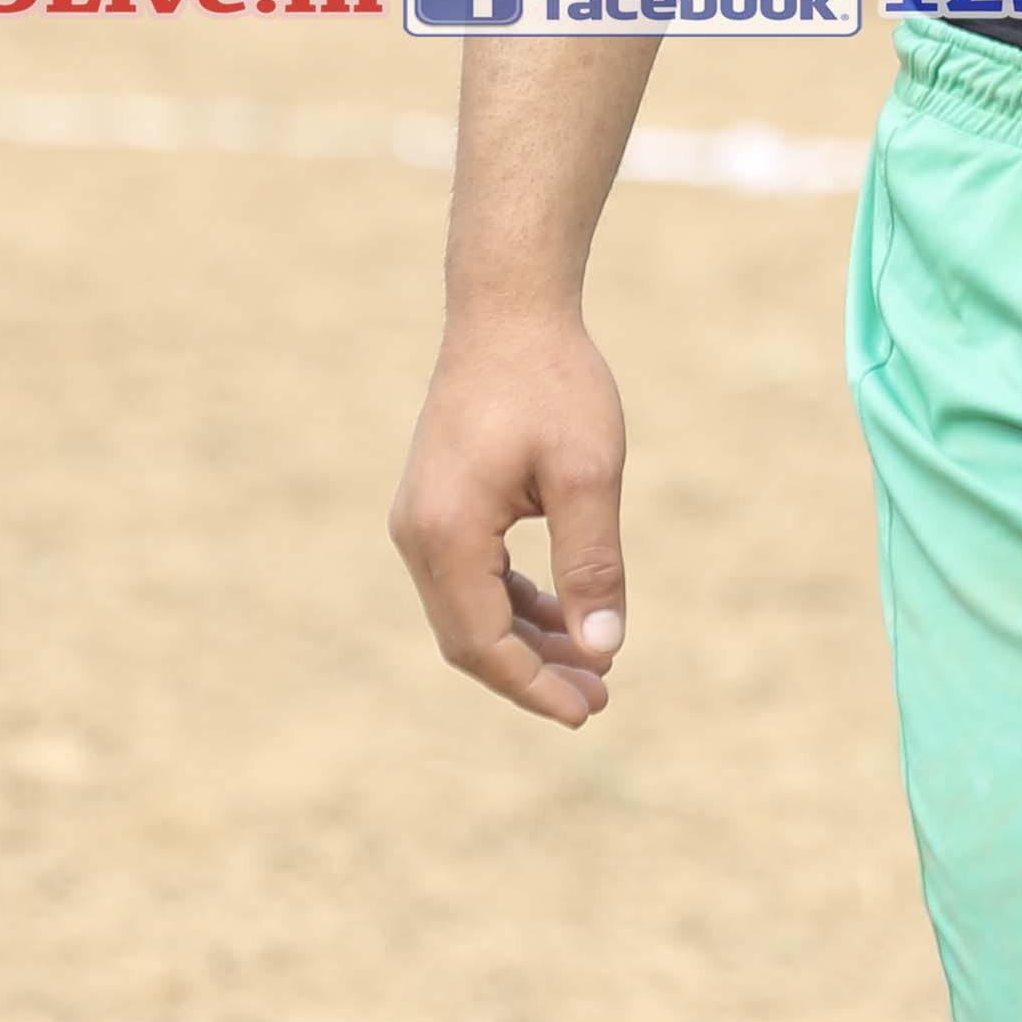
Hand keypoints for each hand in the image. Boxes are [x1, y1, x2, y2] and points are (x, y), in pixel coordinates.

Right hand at [389, 301, 632, 724]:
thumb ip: (593, 564)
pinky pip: (468, 579)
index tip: (589, 711)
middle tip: (599, 699)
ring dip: (526, 642)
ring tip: (592, 663)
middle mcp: (417, 534)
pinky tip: (563, 614)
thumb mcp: (587, 473)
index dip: (534, 687)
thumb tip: (604, 648)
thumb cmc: (552, 382)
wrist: (508, 310)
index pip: (482, 642)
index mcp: (446, 533)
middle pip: (468, 638)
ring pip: (468, 612)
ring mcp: (420, 520)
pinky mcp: (436, 506)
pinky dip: (513, 604)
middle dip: (531, 674)